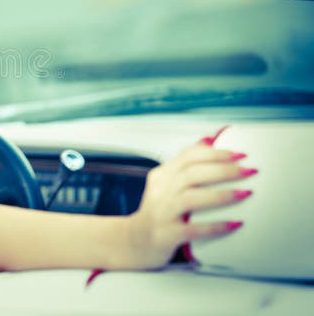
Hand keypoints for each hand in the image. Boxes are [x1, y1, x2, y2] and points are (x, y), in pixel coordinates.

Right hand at [122, 138, 255, 269]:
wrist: (133, 242)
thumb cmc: (157, 212)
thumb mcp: (166, 184)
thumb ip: (185, 164)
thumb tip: (209, 139)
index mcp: (161, 176)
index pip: (187, 157)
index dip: (214, 153)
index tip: (240, 154)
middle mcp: (160, 192)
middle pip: (190, 174)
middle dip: (223, 169)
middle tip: (249, 170)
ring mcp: (161, 213)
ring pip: (190, 198)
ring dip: (220, 194)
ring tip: (245, 193)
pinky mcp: (166, 235)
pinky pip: (193, 229)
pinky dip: (215, 226)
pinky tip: (235, 223)